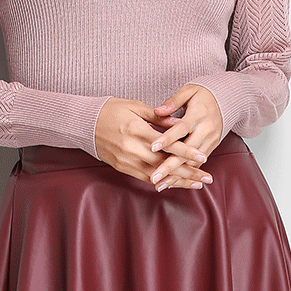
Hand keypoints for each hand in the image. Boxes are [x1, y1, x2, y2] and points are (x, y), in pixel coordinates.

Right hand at [95, 97, 213, 191]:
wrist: (84, 123)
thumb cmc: (110, 110)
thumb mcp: (134, 106)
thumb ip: (158, 117)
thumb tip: (178, 123)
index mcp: (136, 130)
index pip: (166, 144)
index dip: (185, 152)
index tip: (202, 157)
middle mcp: (131, 148)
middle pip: (165, 164)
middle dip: (187, 172)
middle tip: (207, 178)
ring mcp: (126, 160)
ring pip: (156, 175)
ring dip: (178, 181)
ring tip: (196, 184)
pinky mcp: (121, 167)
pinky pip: (145, 177)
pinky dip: (162, 182)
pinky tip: (175, 184)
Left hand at [149, 84, 223, 187]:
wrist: (227, 100)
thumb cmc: (203, 94)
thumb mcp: (189, 91)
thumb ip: (173, 101)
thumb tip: (158, 111)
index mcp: (198, 115)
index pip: (181, 128)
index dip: (167, 138)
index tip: (153, 147)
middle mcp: (206, 130)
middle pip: (187, 151)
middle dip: (170, 166)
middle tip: (154, 177)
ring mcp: (210, 141)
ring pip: (193, 162)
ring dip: (177, 175)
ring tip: (159, 185)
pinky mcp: (212, 147)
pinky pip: (198, 164)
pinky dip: (186, 174)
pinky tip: (172, 182)